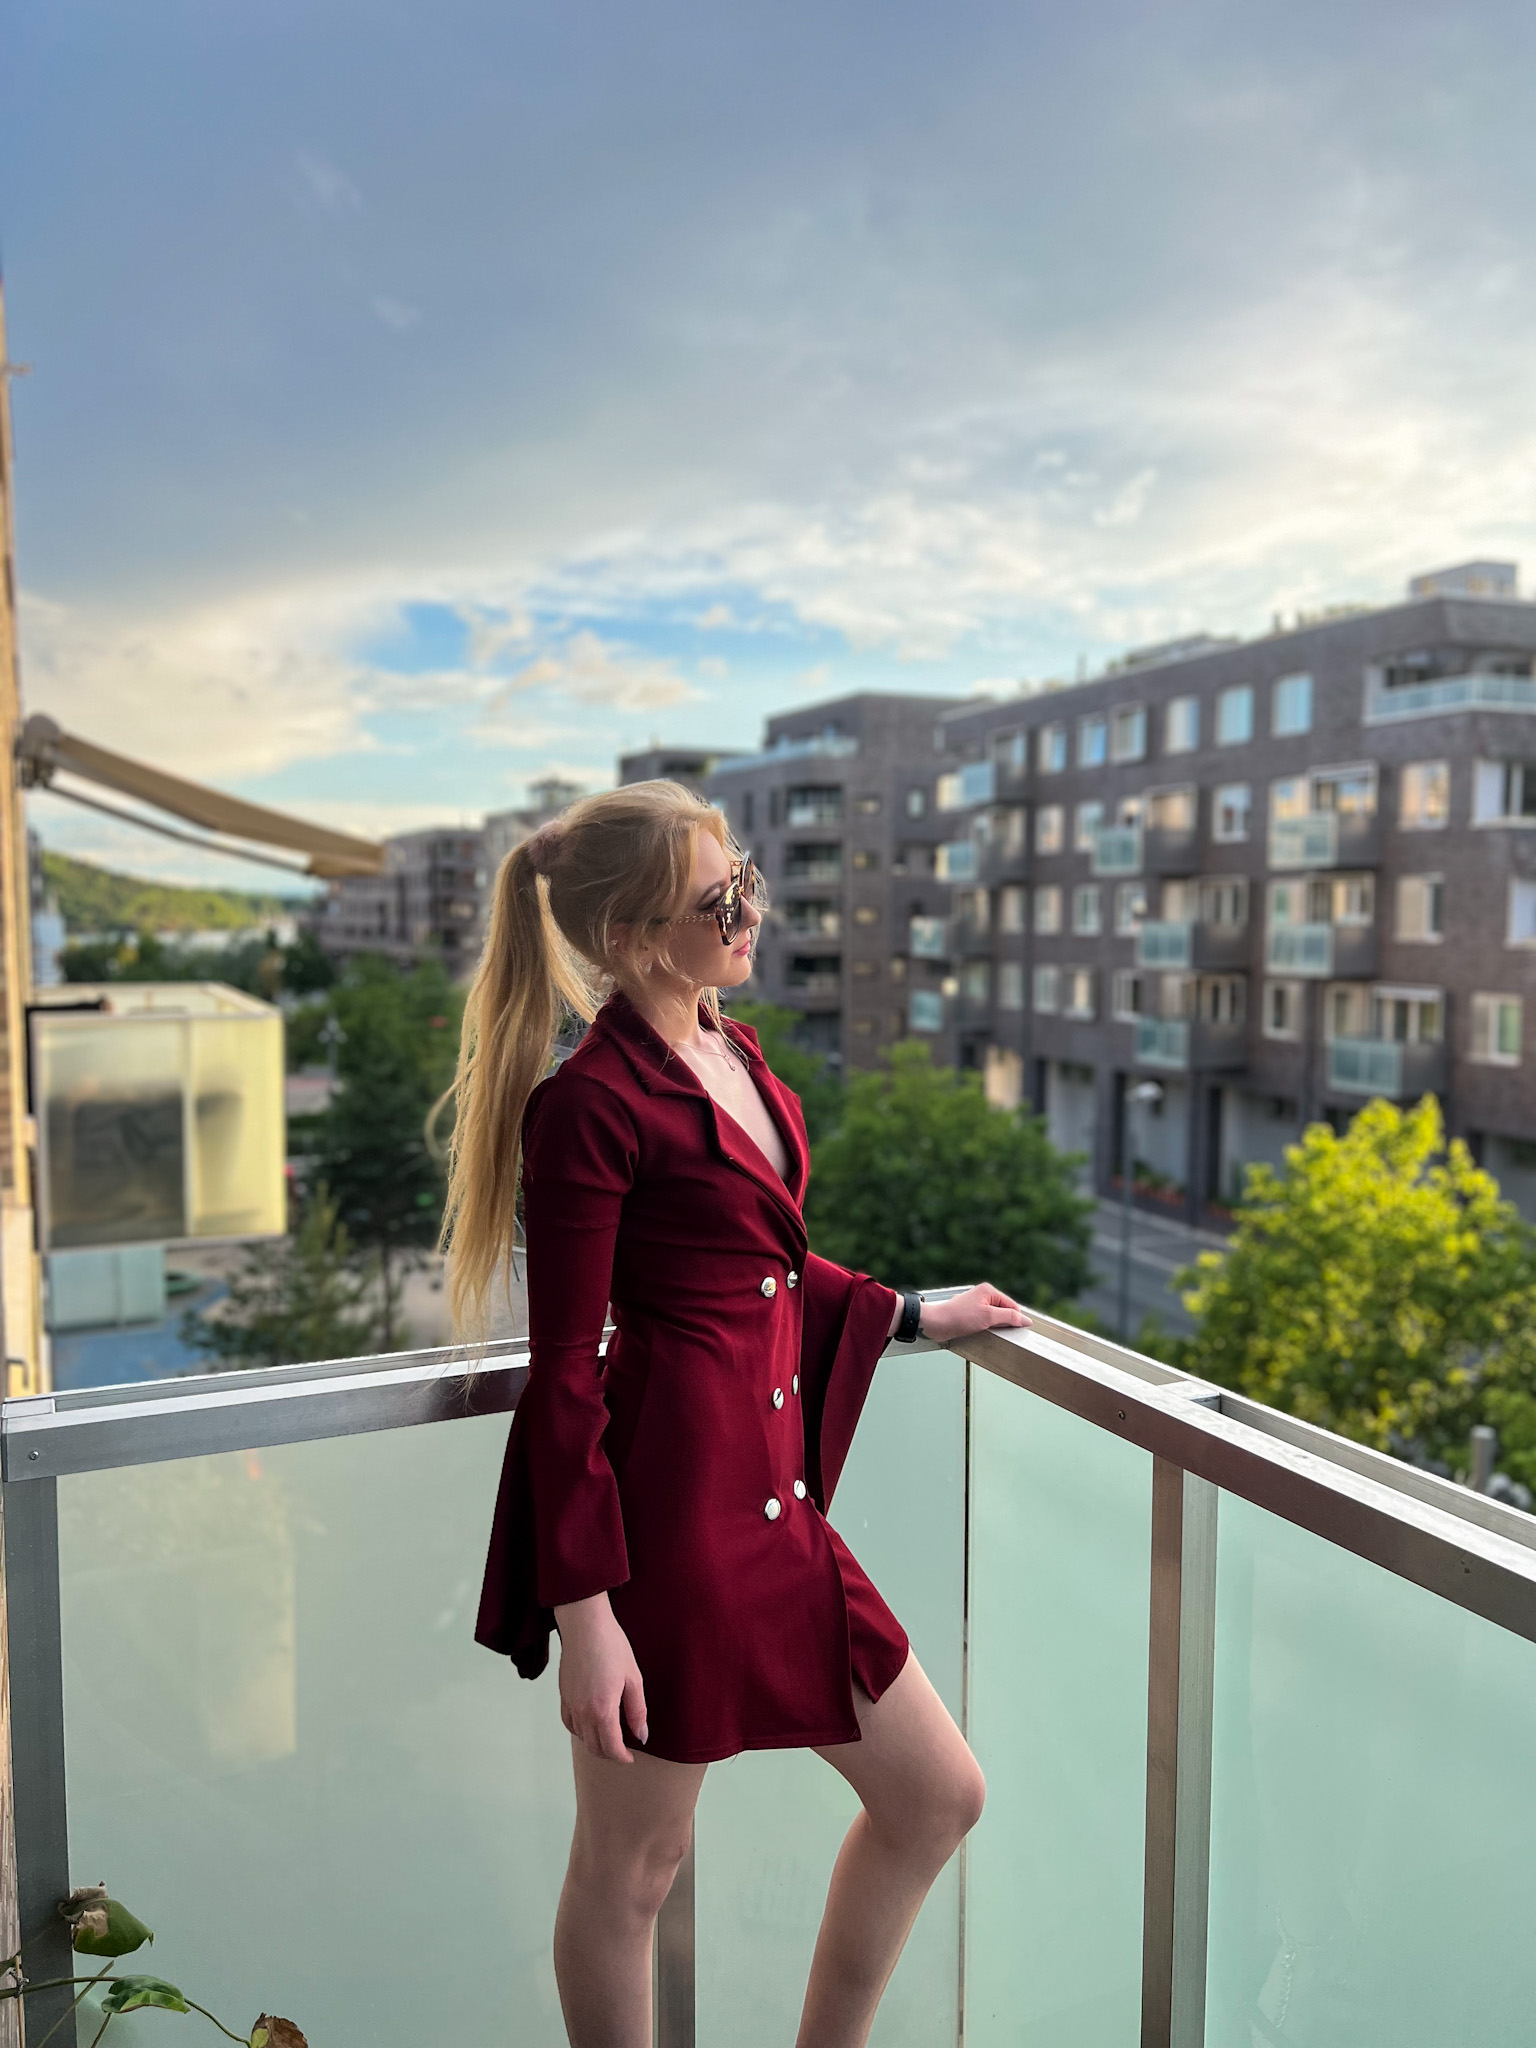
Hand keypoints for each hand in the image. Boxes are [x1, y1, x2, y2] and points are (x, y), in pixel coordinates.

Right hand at [553, 1593, 648, 1761]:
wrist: (585, 1624)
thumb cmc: (611, 1645)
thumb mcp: (633, 1678)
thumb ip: (637, 1711)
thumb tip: (641, 1735)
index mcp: (603, 1709)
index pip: (611, 1748)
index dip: (622, 1758)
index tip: (630, 1758)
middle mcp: (583, 1711)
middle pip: (595, 1747)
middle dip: (610, 1754)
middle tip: (623, 1750)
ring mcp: (570, 1704)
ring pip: (581, 1738)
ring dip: (596, 1744)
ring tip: (610, 1738)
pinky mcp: (563, 1695)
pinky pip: (569, 1723)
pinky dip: (580, 1731)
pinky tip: (590, 1725)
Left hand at [917, 1282, 1030, 1343]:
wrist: (936, 1324)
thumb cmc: (959, 1317)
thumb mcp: (988, 1317)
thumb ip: (1008, 1317)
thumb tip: (1025, 1319)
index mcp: (988, 1290)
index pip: (1012, 1305)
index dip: (1016, 1318)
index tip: (1019, 1330)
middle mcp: (983, 1295)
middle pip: (1004, 1310)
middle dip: (1004, 1322)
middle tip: (998, 1331)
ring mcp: (976, 1305)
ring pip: (994, 1317)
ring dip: (994, 1326)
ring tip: (987, 1331)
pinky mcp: (970, 1314)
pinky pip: (985, 1321)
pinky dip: (986, 1328)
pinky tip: (981, 1332)